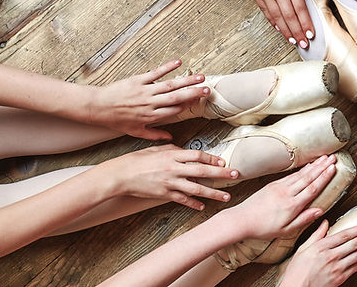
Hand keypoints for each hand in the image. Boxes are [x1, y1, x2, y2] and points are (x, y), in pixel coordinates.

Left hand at [83, 60, 207, 139]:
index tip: (199, 101)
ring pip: (170, 85)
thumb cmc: (115, 120)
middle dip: (194, 93)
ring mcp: (145, 91)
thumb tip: (169, 139)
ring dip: (186, 80)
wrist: (98, 107)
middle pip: (177, 97)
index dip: (188, 105)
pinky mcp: (138, 80)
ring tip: (200, 77)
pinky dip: (167, 68)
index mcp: (152, 116)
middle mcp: (151, 103)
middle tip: (207, 89)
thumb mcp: (135, 132)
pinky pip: (155, 73)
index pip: (175, 110)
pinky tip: (178, 63)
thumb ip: (154, 135)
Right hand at [94, 145, 236, 209]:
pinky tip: (203, 206)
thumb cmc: (136, 160)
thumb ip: (172, 150)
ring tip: (226, 196)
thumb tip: (185, 150)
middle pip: (203, 171)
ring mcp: (170, 183)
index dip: (212, 158)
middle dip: (221, 174)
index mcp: (172, 155)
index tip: (223, 161)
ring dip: (213, 193)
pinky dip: (193, 204)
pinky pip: (183, 200)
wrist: (120, 175)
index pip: (197, 155)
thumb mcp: (156, 150)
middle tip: (236, 175)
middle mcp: (174, 169)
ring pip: (196, 189)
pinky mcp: (164, 194)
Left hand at [224, 154, 336, 239]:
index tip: (333, 169)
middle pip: (308, 177)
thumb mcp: (285, 230)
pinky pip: (291, 175)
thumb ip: (303, 219)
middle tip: (333, 158)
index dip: (324, 177)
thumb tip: (319, 211)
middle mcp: (286, 193)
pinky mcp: (273, 184)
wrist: (241, 220)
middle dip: (322, 167)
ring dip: (314, 165)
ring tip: (324, 158)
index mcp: (291, 205)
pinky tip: (308, 166)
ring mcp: (279, 187)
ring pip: (300, 174)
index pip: (312, 188)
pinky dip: (301, 169)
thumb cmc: (262, 228)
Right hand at [248, 0, 356, 47]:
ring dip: (285, 31)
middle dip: (297, 32)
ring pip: (276, 17)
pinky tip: (280, 29)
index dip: (306, 24)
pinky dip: (273, 22)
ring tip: (293, 40)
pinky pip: (266, 12)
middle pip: (289, 17)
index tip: (311, 34)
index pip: (300, 9)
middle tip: (304, 43)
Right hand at [281, 221, 356, 286]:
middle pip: (356, 243)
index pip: (345, 234)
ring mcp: (337, 267)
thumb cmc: (297, 272)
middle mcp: (331, 256)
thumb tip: (324, 223)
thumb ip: (316, 235)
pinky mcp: (340, 278)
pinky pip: (356, 268)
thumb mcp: (303, 249)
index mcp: (322, 246)